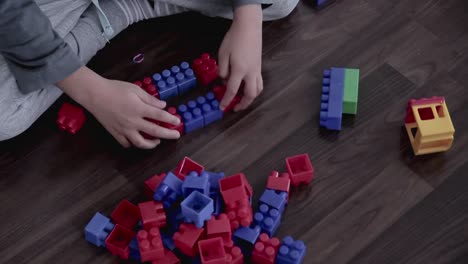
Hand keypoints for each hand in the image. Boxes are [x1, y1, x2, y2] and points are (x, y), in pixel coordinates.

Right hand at [57, 66, 180, 148]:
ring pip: (141, 143)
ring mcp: (124, 129)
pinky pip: (126, 143)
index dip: (170, 119)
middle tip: (176, 136)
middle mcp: (132, 121)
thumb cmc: (114, 89)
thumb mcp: (135, 90)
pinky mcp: (115, 133)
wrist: (94, 94)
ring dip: (152, 144)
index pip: (159, 116)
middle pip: (155, 131)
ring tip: (157, 141)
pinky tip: (139, 141)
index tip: (177, 121)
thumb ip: (150, 99)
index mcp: (138, 108)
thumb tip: (163, 105)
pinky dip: (134, 144)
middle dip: (168, 134)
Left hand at [218, 4, 262, 110]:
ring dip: (251, 98)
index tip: (221, 108)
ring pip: (258, 90)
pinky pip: (259, 83)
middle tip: (234, 108)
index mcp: (240, 70)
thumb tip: (224, 80)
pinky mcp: (259, 66)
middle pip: (250, 95)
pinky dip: (254, 89)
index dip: (226, 101)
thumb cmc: (234, 38)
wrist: (249, 26)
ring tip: (242, 100)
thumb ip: (222, 70)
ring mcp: (257, 70)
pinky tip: (246, 88)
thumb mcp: (222, 54)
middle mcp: (251, 72)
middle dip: (243, 104)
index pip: (232, 90)